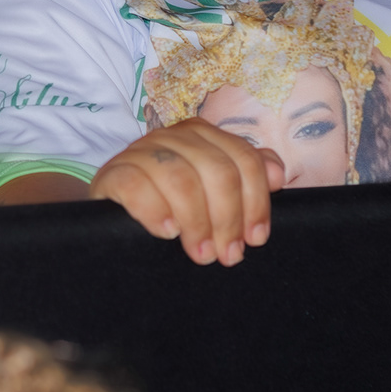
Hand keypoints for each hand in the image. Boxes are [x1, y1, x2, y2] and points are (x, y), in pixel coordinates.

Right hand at [88, 120, 284, 265]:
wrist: (115, 215)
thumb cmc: (171, 207)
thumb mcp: (211, 193)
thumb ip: (246, 177)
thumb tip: (278, 175)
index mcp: (201, 135)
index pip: (243, 159)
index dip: (256, 202)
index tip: (256, 239)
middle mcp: (172, 137)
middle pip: (217, 170)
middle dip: (229, 218)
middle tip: (228, 255)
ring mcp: (139, 152)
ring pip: (181, 179)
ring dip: (197, 223)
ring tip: (201, 253)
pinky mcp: (113, 173)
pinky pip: (136, 185)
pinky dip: (155, 211)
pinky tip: (167, 232)